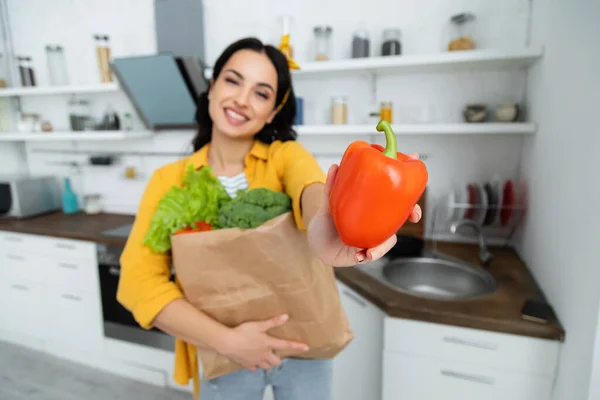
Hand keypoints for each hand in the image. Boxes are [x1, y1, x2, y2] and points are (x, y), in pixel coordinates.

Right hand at [221, 314, 308, 370]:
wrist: (228, 343)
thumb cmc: (244, 332)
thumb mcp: (259, 325)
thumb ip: (273, 322)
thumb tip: (286, 316)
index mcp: (268, 344)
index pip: (286, 346)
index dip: (297, 346)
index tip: (306, 348)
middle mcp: (264, 354)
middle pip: (276, 362)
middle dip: (278, 358)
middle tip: (276, 352)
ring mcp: (255, 361)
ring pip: (266, 366)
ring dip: (268, 362)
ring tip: (266, 356)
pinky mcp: (246, 364)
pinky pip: (254, 368)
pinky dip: (256, 365)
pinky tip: (254, 360)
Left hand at [307, 154, 421, 266]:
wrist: (315, 244)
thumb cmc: (325, 222)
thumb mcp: (328, 203)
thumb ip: (331, 187)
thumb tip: (335, 167)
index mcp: (372, 208)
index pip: (394, 198)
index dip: (407, 190)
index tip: (413, 182)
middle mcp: (377, 222)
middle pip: (401, 216)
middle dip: (412, 213)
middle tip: (414, 215)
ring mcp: (374, 238)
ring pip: (389, 240)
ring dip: (383, 245)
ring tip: (370, 250)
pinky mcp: (367, 253)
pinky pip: (374, 254)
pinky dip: (369, 255)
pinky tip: (361, 256)